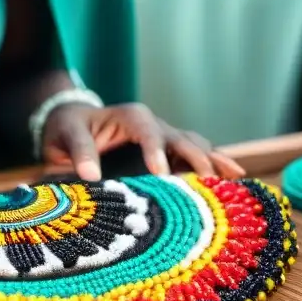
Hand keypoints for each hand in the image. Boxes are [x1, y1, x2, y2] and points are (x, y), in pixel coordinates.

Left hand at [41, 102, 245, 180]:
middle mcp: (152, 125)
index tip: (161, 174)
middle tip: (208, 183)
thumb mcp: (65, 136)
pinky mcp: (170, 153)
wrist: (73, 126)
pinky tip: (235, 180)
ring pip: (196, 145)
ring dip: (213, 162)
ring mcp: (165, 138)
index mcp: (128, 117)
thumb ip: (78, 152)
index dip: (156, 150)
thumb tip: (91, 176)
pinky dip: (215, 166)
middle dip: (196, 159)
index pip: (147, 130)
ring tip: (234, 181)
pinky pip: (197, 157)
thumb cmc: (68, 131)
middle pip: (181, 138)